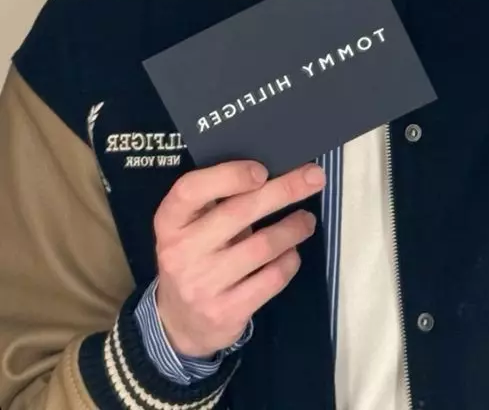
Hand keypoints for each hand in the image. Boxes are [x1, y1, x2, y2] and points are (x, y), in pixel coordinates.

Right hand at [154, 160, 324, 357]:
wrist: (179, 323)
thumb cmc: (195, 256)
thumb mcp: (192, 226)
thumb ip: (219, 200)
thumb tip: (276, 171)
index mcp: (170, 221)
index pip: (191, 190)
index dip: (229, 175)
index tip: (263, 170)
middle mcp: (181, 251)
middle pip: (238, 213)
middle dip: (283, 191)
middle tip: (314, 177)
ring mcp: (203, 284)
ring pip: (261, 247)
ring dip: (293, 228)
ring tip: (307, 220)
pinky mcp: (226, 312)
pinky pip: (270, 279)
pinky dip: (289, 261)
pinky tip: (292, 253)